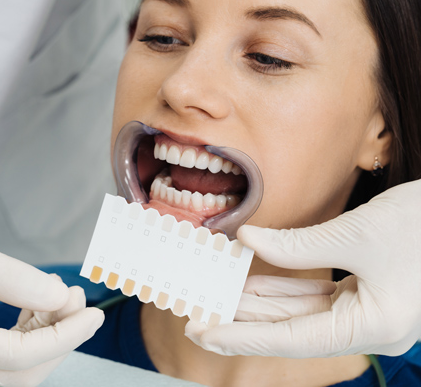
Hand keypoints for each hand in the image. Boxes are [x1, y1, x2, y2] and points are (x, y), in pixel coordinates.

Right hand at [0, 160, 103, 385]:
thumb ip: (16, 281)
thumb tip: (60, 297)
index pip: (20, 356)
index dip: (64, 337)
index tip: (93, 314)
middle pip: (19, 369)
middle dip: (56, 338)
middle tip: (78, 301)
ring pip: (11, 358)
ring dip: (43, 330)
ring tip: (61, 293)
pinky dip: (25, 324)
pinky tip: (37, 298)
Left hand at [185, 179, 420, 357]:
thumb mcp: (356, 233)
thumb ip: (297, 244)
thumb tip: (248, 240)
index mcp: (372, 326)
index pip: (290, 338)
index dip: (242, 335)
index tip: (203, 333)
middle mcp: (368, 328)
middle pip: (291, 329)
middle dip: (243, 321)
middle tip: (200, 315)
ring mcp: (368, 311)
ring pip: (301, 313)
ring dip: (260, 303)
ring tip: (219, 296)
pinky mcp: (366, 293)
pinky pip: (316, 297)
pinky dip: (285, 289)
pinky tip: (253, 284)